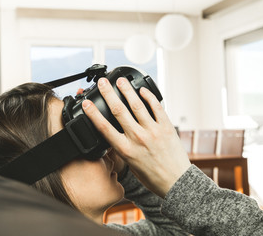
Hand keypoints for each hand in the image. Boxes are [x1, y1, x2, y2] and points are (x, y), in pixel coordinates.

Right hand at [82, 77, 190, 197]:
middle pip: (119, 110)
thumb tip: (115, 134)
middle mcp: (138, 138)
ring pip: (137, 105)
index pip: (104, 127)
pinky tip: (142, 90)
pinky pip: (156, 107)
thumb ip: (122, 147)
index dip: (93, 114)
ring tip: (120, 80)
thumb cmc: (151, 176)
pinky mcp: (166, 127)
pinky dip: (148, 97)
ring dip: (127, 90)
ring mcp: (152, 131)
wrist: (175, 181)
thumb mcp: (130, 164)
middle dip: (108, 93)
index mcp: (125, 149)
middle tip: (103, 82)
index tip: (86, 103)